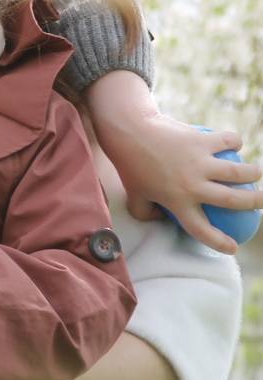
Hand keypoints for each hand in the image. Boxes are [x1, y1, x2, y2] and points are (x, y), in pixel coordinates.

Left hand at [100, 113, 261, 255]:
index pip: (202, 230)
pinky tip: (235, 143)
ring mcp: (199, 163)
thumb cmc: (131, 166)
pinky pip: (226, 141)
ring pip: (237, 172)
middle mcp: (192, 185)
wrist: (130, 132)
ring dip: (252, 173)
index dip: (219, 242)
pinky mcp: (201, 141)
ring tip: (256, 174)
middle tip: (262, 202)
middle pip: (231, 199)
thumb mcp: (134, 197)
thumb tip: (164, 220)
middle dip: (253, 203)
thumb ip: (146, 214)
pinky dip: (234, 142)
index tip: (233, 247)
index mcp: (177, 203)